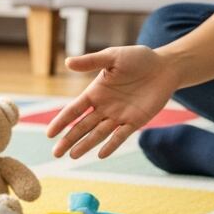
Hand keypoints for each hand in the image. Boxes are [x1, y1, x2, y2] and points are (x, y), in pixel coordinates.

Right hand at [46, 45, 179, 158]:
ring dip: (85, 145)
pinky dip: (111, 145)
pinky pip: (120, 136)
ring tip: (72, 156)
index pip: (74, 110)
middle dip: (69, 139)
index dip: (61, 121)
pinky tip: (100, 154)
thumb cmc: (138, 58)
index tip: (50, 133)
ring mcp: (119, 116)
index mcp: (95, 92)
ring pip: (98, 134)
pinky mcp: (135, 121)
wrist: (164, 67)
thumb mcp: (112, 57)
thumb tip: (67, 62)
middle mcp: (104, 107)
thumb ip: (91, 61)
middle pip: (82, 126)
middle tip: (56, 153)